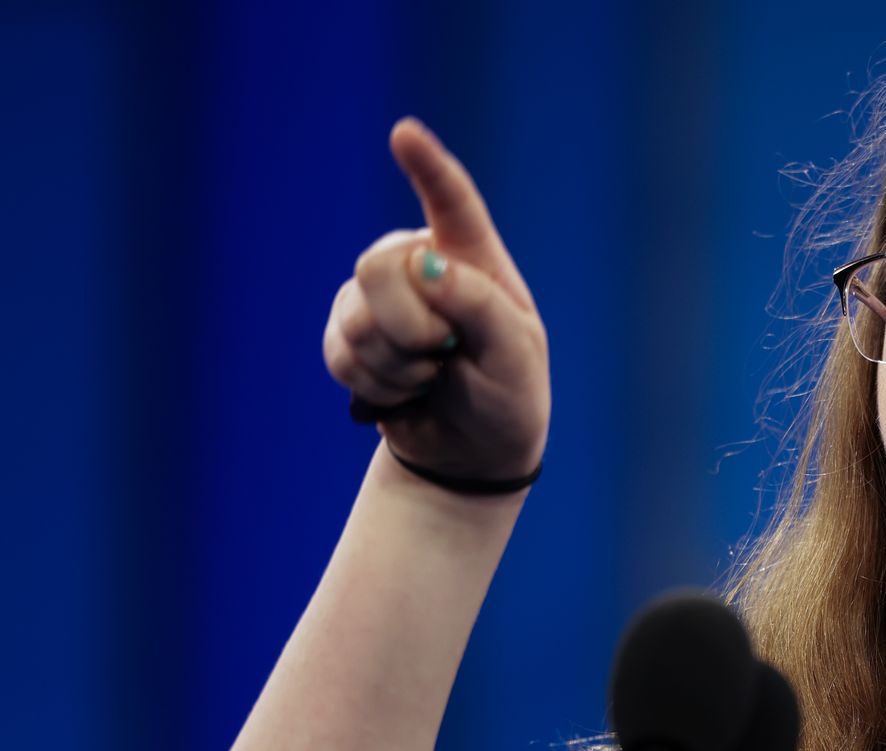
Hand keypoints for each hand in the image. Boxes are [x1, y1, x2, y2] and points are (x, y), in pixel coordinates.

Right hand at [322, 117, 549, 481]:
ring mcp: (379, 297)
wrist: (473, 450)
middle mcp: (420, 263)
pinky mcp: (348, 332)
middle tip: (445, 354)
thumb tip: (425, 263)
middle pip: (379, 267)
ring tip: (432, 376)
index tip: (404, 134)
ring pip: (355, 316)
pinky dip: (375, 383)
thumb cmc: (509, 395)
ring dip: (396, 365)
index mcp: (474, 257)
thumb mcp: (515, 356)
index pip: (452, 202)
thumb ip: (478, 306)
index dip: (427, 166)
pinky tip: (405, 390)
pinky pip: (339, 352)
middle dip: (410, 327)